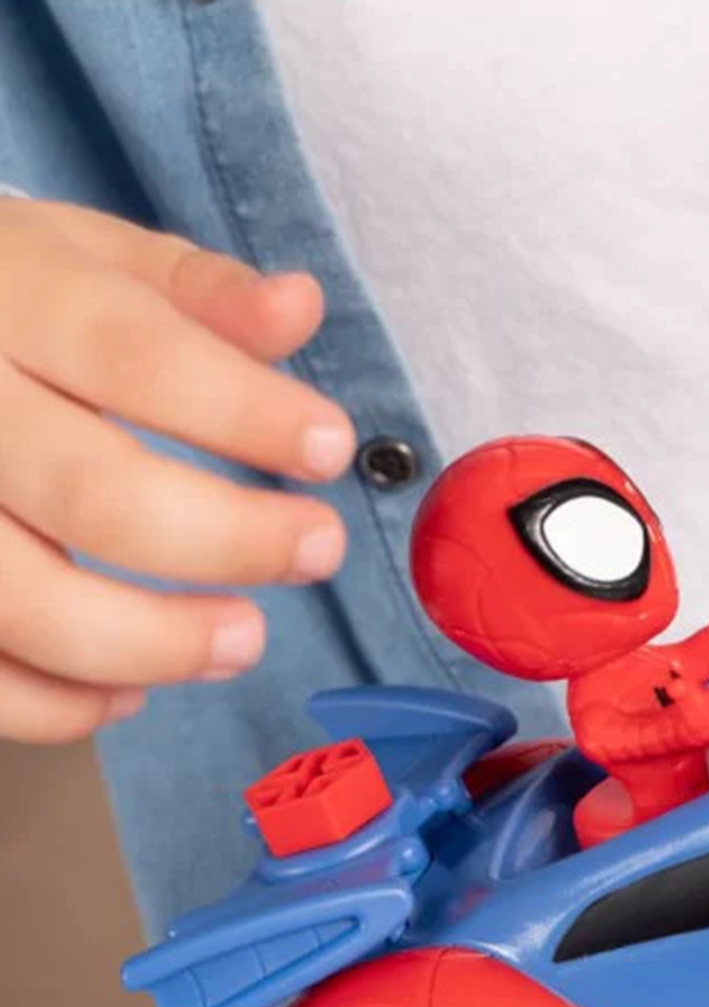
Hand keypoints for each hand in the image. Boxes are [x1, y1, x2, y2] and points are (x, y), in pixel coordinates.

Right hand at [0, 199, 356, 742]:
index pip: (133, 353)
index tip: (332, 449)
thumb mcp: (84, 258)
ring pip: (24, 602)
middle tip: (318, 550)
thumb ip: (196, 292)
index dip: (243, 412)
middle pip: (92, 492)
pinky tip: (128, 691)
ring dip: (152, 643)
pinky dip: (57, 704)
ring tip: (243, 641)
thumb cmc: (0, 301)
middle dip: (227, 540)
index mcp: (9, 296)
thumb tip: (300, 306)